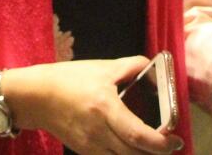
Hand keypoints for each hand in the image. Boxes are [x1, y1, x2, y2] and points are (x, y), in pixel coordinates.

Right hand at [5, 57, 183, 153]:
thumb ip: (131, 66)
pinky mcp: (84, 152)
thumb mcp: (101, 67)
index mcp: (104, 108)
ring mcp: (89, 145)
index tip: (176, 141)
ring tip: (154, 147)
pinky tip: (133, 148)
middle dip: (157, 153)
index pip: (138, 135)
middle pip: (134, 154)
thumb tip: (154, 67)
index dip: (160, 143)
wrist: (36, 96)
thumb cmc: (69, 79)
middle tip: (171, 145)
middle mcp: (98, 131)